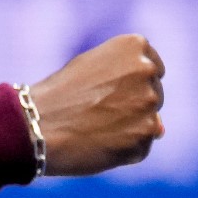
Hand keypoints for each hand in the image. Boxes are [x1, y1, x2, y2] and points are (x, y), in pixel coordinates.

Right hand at [27, 35, 165, 176]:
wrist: (35, 124)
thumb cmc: (57, 96)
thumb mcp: (89, 74)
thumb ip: (127, 87)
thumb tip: (162, 128)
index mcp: (134, 46)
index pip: (152, 68)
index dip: (128, 84)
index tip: (107, 92)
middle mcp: (146, 70)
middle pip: (154, 95)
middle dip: (131, 106)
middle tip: (95, 113)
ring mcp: (149, 103)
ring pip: (149, 123)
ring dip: (128, 130)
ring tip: (94, 129)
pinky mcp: (146, 133)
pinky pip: (142, 147)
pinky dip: (125, 151)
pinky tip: (98, 144)